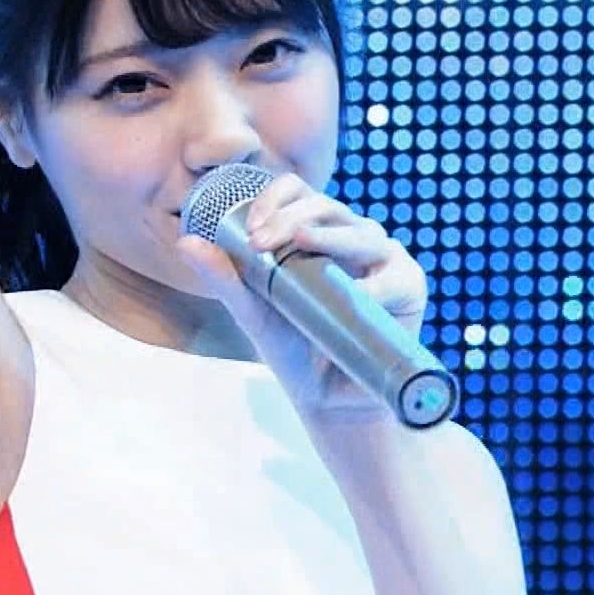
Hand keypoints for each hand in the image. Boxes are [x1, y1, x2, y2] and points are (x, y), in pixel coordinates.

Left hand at [174, 173, 430, 420]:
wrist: (328, 400)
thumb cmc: (294, 350)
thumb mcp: (254, 313)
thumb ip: (225, 278)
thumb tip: (186, 241)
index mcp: (315, 234)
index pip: (298, 194)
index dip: (275, 201)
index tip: (252, 232)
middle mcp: (350, 238)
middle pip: (326, 206)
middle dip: (292, 219)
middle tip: (262, 244)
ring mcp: (382, 259)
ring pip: (362, 231)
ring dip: (331, 236)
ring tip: (304, 244)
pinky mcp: (408, 287)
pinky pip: (395, 276)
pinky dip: (376, 282)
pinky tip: (357, 290)